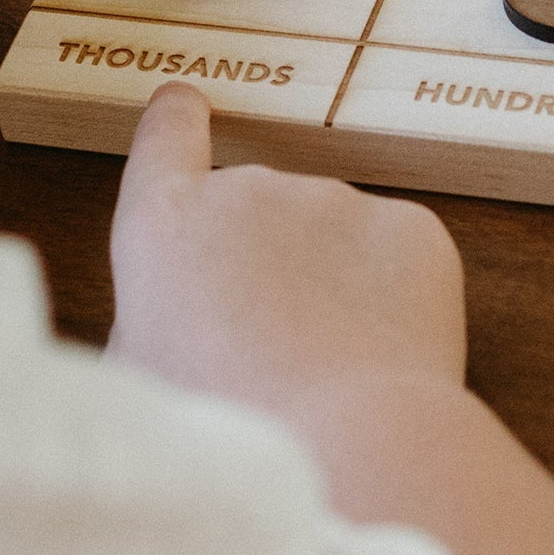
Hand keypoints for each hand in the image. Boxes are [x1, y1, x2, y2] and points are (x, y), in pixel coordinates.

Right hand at [108, 81, 466, 415]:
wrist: (346, 450)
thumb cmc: (228, 433)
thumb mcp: (142, 382)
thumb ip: (152, 321)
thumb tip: (182, 308)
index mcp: (165, 226)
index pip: (164, 139)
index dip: (175, 122)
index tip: (185, 104)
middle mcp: (247, 189)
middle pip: (256, 213)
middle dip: (266, 265)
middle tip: (271, 354)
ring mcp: (336, 199)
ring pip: (331, 242)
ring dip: (330, 288)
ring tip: (327, 373)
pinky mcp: (411, 226)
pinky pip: (394, 260)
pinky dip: (390, 300)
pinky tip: (376, 359)